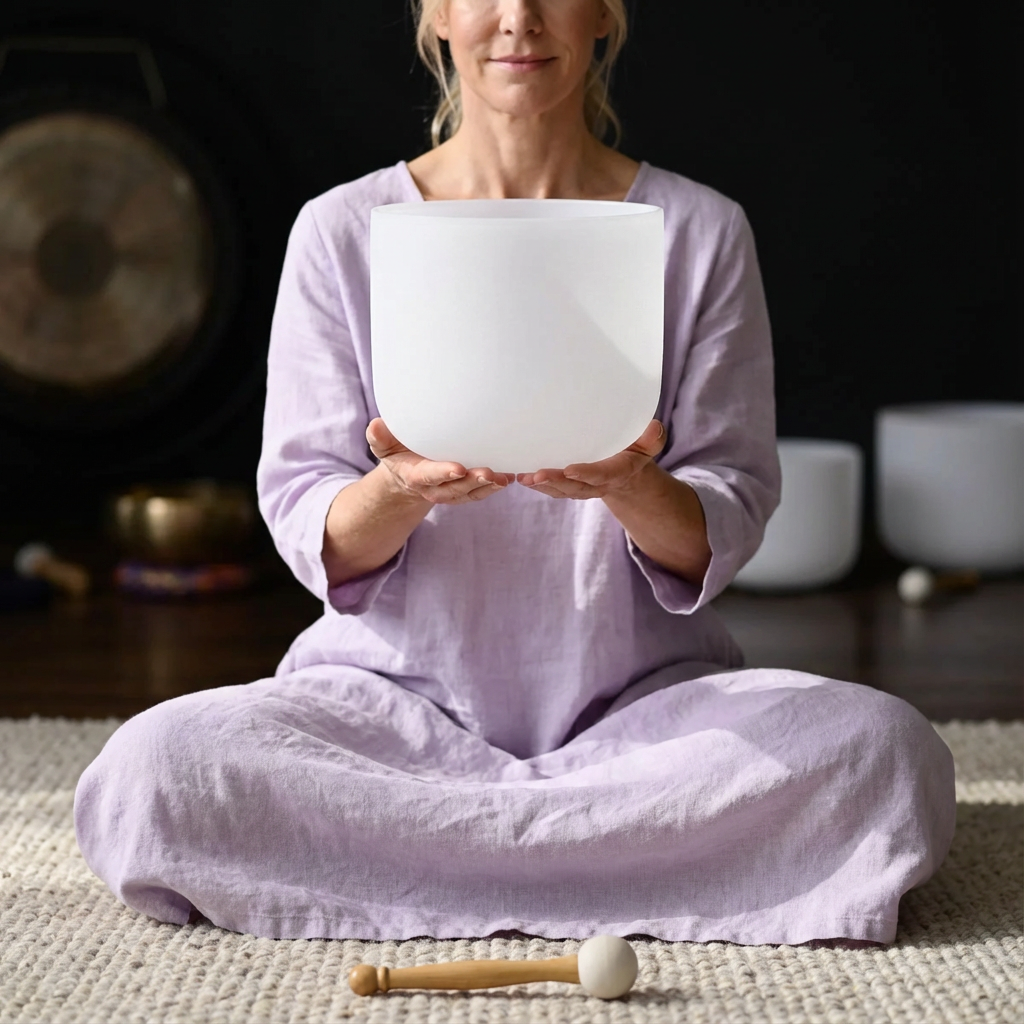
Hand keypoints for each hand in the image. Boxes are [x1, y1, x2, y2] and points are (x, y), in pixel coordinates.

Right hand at [366, 418, 513, 505]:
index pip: (429, 476)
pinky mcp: (466, 491)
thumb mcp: (384, 444)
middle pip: (455, 488)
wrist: (407, 472)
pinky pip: (481, 492)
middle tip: (489, 473)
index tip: (458, 468)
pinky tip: (510, 477)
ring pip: (471, 493)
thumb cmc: (398, 451)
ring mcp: (452, 492)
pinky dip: (495, 487)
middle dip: (472, 482)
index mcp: (415, 476)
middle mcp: (435, 488)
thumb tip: (377, 424)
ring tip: (504, 478)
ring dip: (488, 487)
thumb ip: (380, 437)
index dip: (442, 473)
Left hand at [516, 420, 666, 499]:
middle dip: (555, 482)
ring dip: (541, 485)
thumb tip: (654, 427)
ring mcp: (580, 486)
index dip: (586, 474)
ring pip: (559, 490)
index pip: (600, 475)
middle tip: (536, 476)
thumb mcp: (648, 445)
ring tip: (523, 478)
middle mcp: (596, 483)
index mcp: (616, 472)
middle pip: (574, 486)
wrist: (627, 472)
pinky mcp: (568, 485)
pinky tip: (519, 476)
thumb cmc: (635, 450)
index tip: (570, 470)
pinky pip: (551, 488)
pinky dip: (536, 484)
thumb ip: (651, 439)